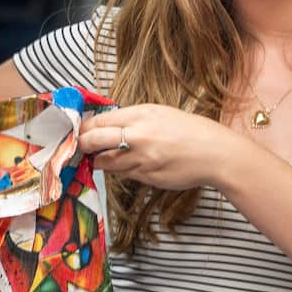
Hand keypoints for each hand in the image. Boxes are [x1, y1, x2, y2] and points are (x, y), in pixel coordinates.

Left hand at [77, 104, 247, 191]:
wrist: (215, 154)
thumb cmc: (190, 130)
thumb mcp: (160, 113)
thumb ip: (132, 119)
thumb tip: (106, 126)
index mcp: (141, 115)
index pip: (100, 121)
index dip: (83, 127)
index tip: (75, 130)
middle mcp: (138, 136)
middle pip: (94, 141)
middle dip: (81, 144)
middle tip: (76, 146)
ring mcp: (142, 159)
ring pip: (106, 162)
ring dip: (99, 160)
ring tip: (97, 157)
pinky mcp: (147, 177)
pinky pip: (124, 174)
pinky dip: (120, 170)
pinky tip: (125, 164)